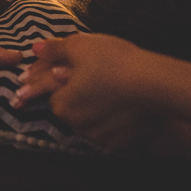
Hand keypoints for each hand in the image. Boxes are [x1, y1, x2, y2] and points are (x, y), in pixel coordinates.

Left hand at [14, 33, 155, 152]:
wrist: (155, 85)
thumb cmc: (114, 61)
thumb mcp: (80, 46)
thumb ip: (55, 49)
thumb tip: (35, 49)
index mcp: (62, 104)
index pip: (50, 92)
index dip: (53, 80)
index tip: (52, 81)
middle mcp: (76, 126)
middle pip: (71, 109)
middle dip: (77, 97)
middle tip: (93, 81)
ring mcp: (99, 138)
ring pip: (91, 122)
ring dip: (95, 111)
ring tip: (112, 93)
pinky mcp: (120, 145)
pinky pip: (112, 133)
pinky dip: (115, 123)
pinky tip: (126, 109)